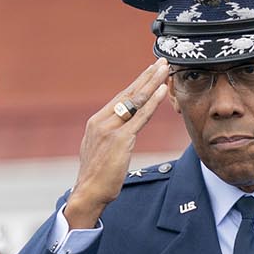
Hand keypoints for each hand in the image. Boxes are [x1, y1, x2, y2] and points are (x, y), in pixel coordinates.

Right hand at [63, 60, 171, 229]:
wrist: (88, 192)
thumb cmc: (96, 177)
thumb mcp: (99, 150)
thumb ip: (109, 136)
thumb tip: (119, 132)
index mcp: (97, 121)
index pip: (121, 98)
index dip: (137, 83)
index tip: (150, 71)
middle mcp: (102, 120)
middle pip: (129, 93)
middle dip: (147, 76)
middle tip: (161, 61)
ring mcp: (111, 129)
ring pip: (136, 100)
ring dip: (152, 82)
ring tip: (165, 68)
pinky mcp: (120, 139)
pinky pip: (140, 117)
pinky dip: (152, 102)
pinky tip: (162, 91)